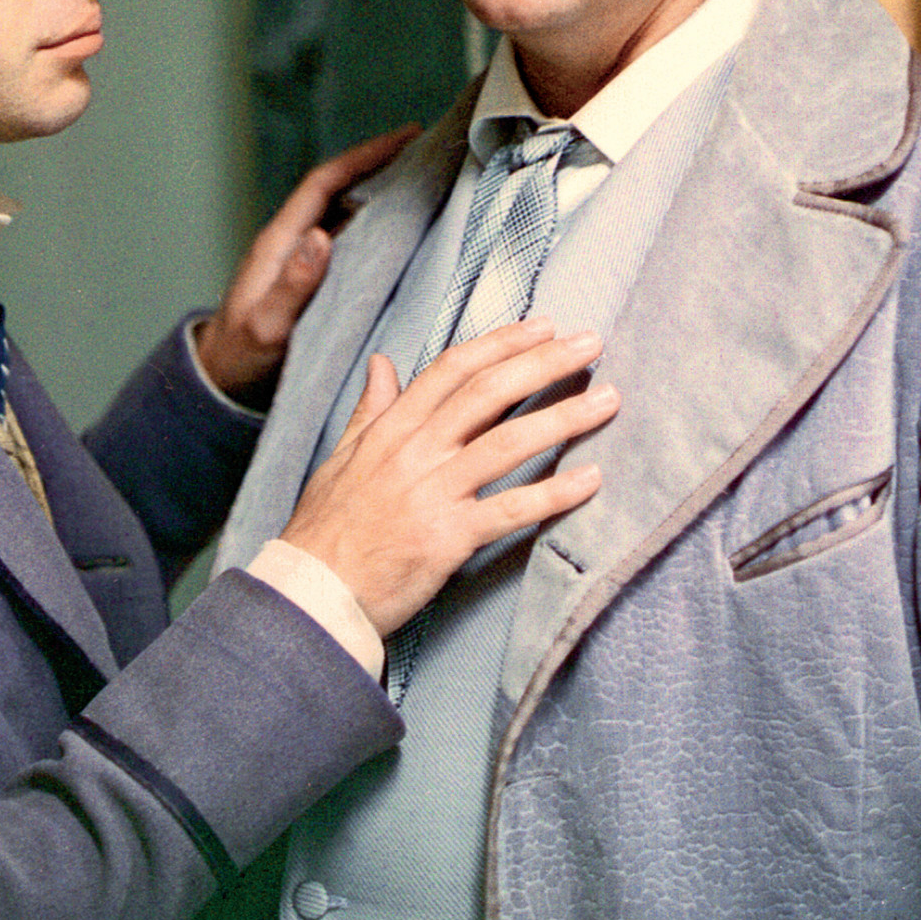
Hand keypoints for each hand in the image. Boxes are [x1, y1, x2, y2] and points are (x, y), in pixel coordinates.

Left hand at [196, 123, 420, 401]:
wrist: (221, 378)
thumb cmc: (241, 356)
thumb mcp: (267, 326)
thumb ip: (293, 285)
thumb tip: (322, 238)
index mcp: (280, 241)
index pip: (325, 183)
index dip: (364, 156)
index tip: (405, 138)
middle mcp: (292, 240)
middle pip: (338, 187)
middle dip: (379, 163)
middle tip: (425, 149)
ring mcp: (302, 257)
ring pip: (345, 210)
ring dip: (380, 190)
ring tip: (422, 179)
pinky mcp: (312, 276)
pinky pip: (348, 238)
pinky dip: (375, 223)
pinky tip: (401, 229)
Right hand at [277, 319, 617, 635]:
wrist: (313, 593)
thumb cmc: (325, 528)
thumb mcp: (341, 457)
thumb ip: (371, 410)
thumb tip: (382, 363)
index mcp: (392, 428)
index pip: (454, 369)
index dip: (502, 343)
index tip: (543, 327)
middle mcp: (415, 451)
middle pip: (488, 393)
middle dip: (544, 363)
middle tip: (591, 343)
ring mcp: (433, 493)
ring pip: (507, 443)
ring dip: (563, 418)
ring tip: (607, 401)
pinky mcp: (448, 538)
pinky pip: (510, 509)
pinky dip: (554, 493)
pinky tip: (590, 479)